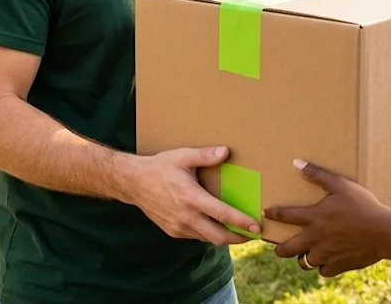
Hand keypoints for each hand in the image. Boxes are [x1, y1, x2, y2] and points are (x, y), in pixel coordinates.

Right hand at [127, 147, 260, 245]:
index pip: (222, 215)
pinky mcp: (173, 232)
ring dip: (224, 237)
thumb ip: (205, 155)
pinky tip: (215, 226)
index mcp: (191, 198)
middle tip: (253, 234)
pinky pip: (196, 236)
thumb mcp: (182, 156)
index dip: (241, 222)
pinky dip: (208, 234)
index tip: (256, 226)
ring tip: (238, 232)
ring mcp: (179, 227)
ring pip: (208, 239)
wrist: (134, 183)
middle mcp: (186, 217)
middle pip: (218, 236)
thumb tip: (226, 151)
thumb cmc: (160, 167)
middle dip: (238, 238)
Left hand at [265, 159, 389, 276]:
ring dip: (302, 258)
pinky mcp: (337, 266)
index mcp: (313, 218)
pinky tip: (326, 261)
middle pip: (286, 250)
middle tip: (278, 247)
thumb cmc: (362, 206)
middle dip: (279, 249)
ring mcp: (325, 255)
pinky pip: (323, 271)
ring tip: (305, 253)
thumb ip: (317, 174)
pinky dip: (323, 267)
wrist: (384, 232)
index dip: (273, 214)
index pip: (284, 216)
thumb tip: (296, 163)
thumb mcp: (340, 185)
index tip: (267, 213)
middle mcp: (314, 239)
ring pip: (304, 262)